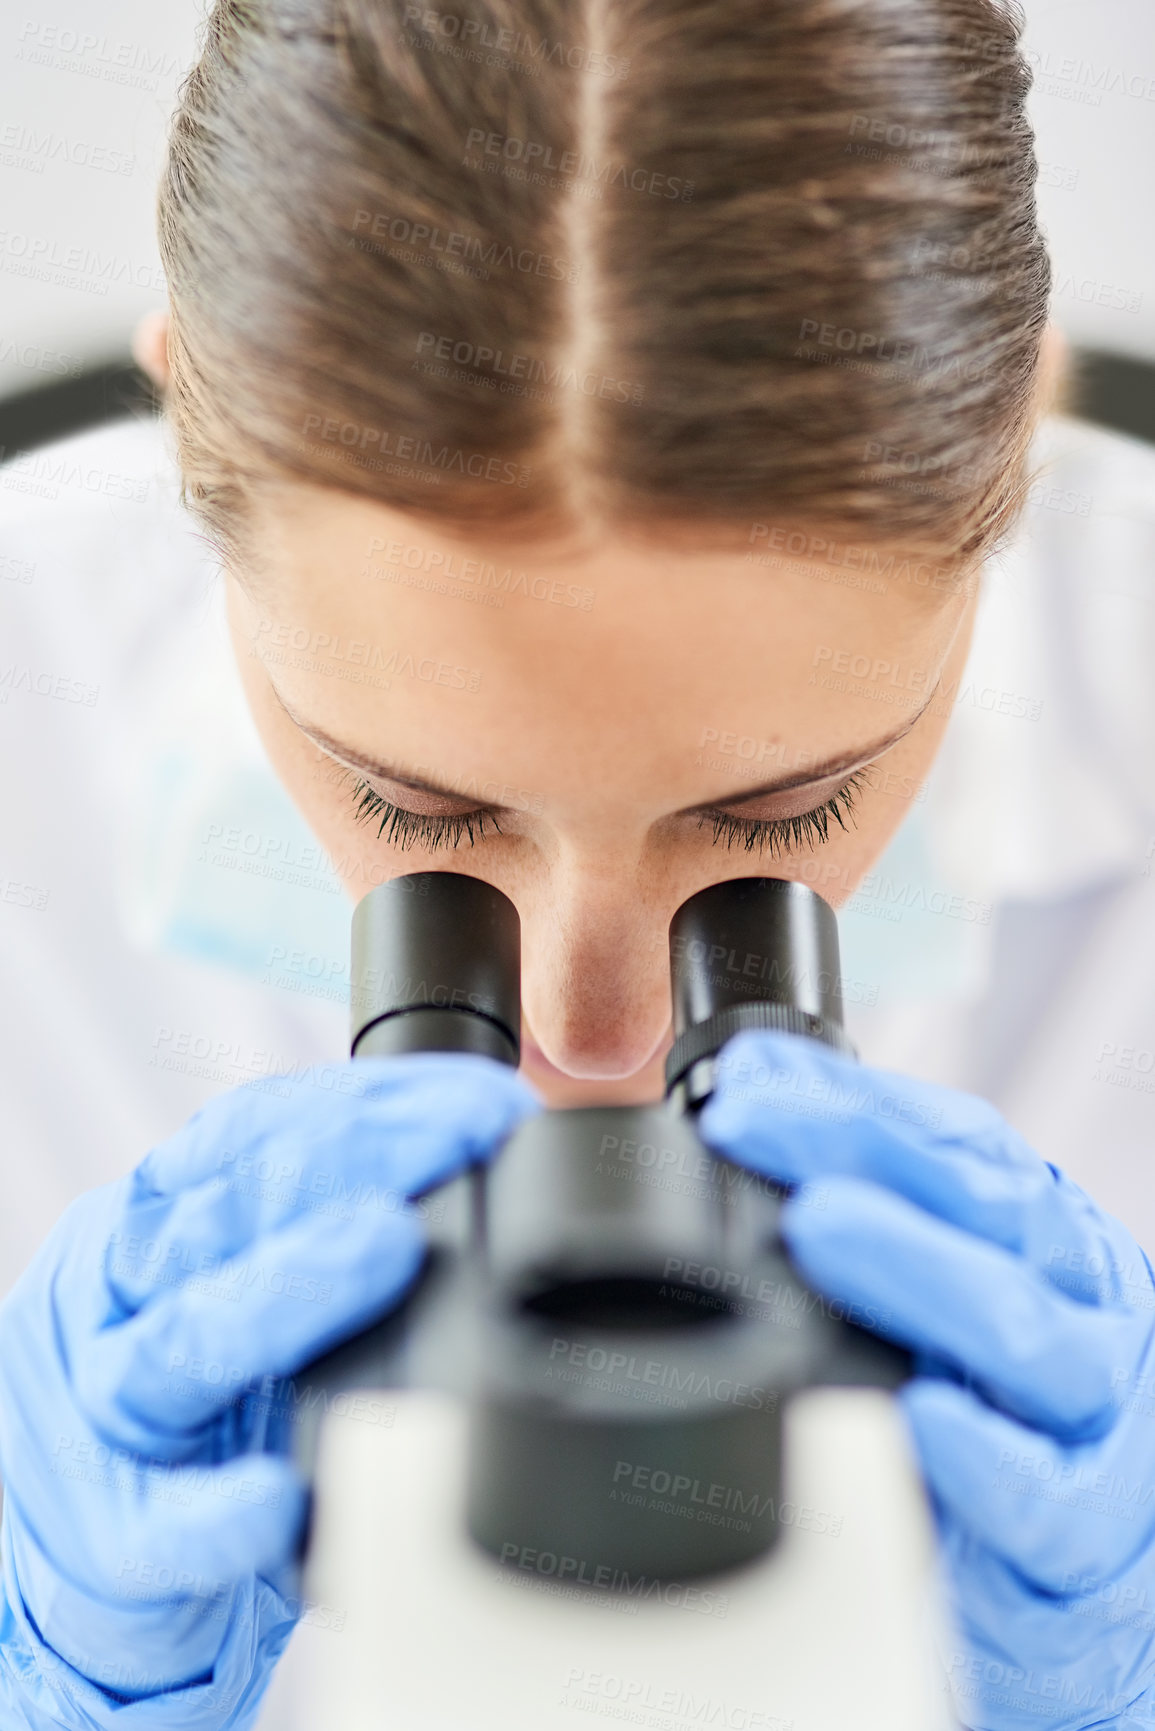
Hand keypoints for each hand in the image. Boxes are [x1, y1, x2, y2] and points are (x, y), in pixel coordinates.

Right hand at [0, 1053, 538, 1728]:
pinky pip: (165, 1523)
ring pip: (187, 1339)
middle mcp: (117, 1292)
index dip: (368, 1103)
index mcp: (155, 1218)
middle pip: (228, 1210)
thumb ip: (328, 1232)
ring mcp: (106, 1410)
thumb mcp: (244, 1291)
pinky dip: (221, 1511)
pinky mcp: (111, 1536)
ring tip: (388, 1246)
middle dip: (357, 1157)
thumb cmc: (194, 1408)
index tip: (479, 1098)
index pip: (254, 1130)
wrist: (81, 1567)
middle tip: (460, 1136)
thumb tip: (483, 1174)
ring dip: (294, 1288)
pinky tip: (278, 1498)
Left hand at [699, 1029, 1154, 1730]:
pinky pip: (1045, 1498)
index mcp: (1040, 1239)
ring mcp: (1095, 1418)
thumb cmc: (1007, 1418)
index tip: (746, 1085)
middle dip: (864, 1155)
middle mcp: (1080, 1306)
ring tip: (819, 1229)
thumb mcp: (943, 1298)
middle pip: (990, 1208)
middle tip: (758, 1127)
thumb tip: (745, 1099)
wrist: (1094, 1581)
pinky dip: (984, 1459)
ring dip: (916, 1272)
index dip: (850, 1102)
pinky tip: (922, 1420)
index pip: (956, 1141)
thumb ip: (863, 1207)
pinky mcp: (1087, 1541)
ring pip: (1026, 1331)